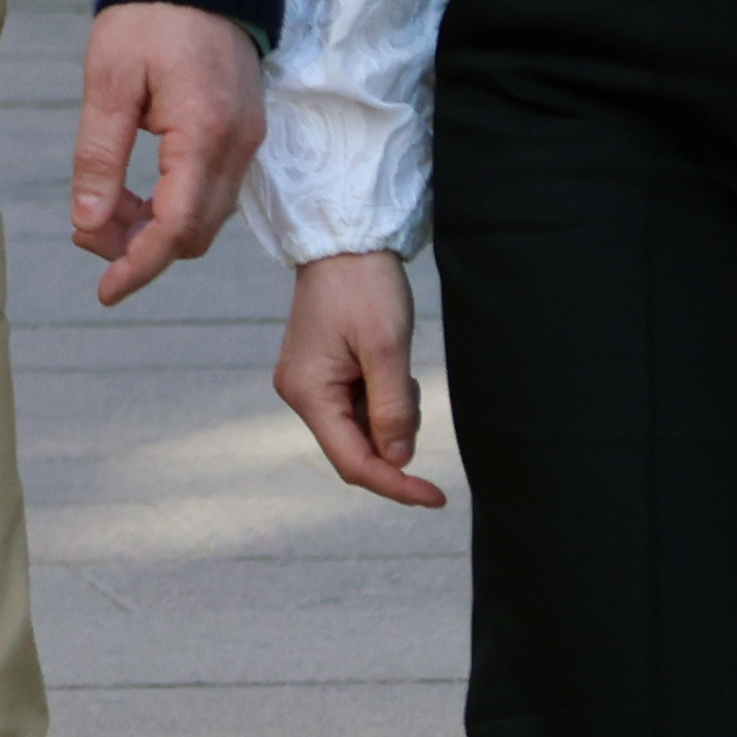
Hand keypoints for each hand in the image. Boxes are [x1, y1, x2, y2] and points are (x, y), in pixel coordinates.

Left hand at [72, 0, 262, 302]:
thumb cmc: (149, 18)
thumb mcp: (108, 83)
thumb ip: (99, 156)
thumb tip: (87, 222)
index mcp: (205, 134)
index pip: (176, 228)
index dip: (139, 266)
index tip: (105, 292)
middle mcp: (238, 145)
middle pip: (195, 233)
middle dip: (140, 249)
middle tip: (85, 234)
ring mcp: (247, 139)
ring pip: (206, 217)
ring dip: (156, 229)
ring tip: (101, 211)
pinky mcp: (243, 131)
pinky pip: (213, 191)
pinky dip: (173, 206)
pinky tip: (132, 193)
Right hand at [274, 251, 448, 506]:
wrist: (344, 240)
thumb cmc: (363, 286)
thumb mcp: (387, 348)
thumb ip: (393, 409)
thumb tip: (398, 460)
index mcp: (308, 392)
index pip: (353, 461)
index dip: (396, 484)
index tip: (436, 497)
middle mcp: (300, 394)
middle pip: (356, 448)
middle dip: (395, 437)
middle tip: (413, 388)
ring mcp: (309, 383)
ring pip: (361, 428)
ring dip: (392, 412)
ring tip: (399, 366)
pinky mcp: (321, 373)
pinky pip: (358, 406)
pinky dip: (383, 397)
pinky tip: (389, 363)